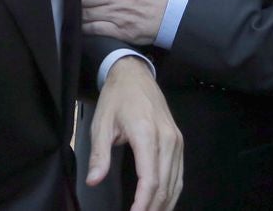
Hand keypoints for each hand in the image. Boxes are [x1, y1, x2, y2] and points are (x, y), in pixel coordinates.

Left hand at [89, 57, 182, 210]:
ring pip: (175, 182)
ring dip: (164, 204)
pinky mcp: (179, 141)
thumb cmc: (117, 97)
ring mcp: (176, 140)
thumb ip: (99, 154)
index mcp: (147, 134)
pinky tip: (163, 204)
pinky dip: (172, 192)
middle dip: (153, 208)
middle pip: (165, 184)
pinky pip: (179, 173)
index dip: (143, 204)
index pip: (150, 178)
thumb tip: (93, 180)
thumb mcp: (101, 123)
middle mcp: (167, 138)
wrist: (135, 74)